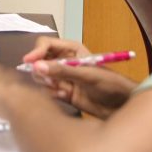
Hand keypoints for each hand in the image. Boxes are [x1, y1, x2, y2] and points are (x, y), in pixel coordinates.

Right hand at [21, 37, 135, 117]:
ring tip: (62, 90)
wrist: (123, 107)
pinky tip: (65, 97)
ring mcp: (63, 78)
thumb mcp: (87, 75)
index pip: (46, 44)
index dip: (36, 52)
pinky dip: (53, 94)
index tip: (28, 62)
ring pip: (42, 77)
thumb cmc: (110, 84)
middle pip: (40, 61)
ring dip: (48, 84)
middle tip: (50, 81)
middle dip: (41, 70)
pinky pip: (48, 91)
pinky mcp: (63, 93)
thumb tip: (36, 66)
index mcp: (72, 50)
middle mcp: (65, 61)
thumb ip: (62, 70)